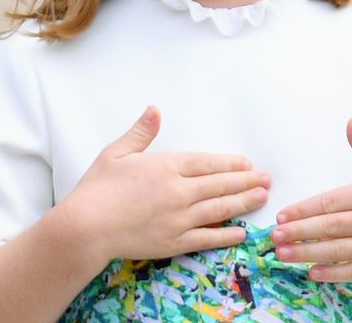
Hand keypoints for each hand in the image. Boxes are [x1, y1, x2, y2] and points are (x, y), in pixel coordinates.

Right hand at [56, 106, 270, 263]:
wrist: (84, 228)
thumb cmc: (96, 189)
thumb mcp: (116, 153)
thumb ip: (141, 132)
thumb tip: (155, 109)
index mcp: (166, 167)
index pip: (208, 163)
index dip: (231, 164)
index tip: (248, 163)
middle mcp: (178, 192)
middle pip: (220, 185)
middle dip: (246, 181)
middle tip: (267, 179)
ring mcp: (178, 219)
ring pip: (220, 209)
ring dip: (244, 202)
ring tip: (262, 197)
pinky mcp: (173, 242)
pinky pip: (207, 238)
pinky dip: (226, 235)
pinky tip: (241, 232)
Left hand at [272, 117, 351, 281]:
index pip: (333, 201)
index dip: (305, 209)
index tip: (282, 216)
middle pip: (333, 226)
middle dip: (300, 232)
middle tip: (274, 237)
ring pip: (341, 251)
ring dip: (309, 253)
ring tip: (283, 254)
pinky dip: (334, 273)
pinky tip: (312, 272)